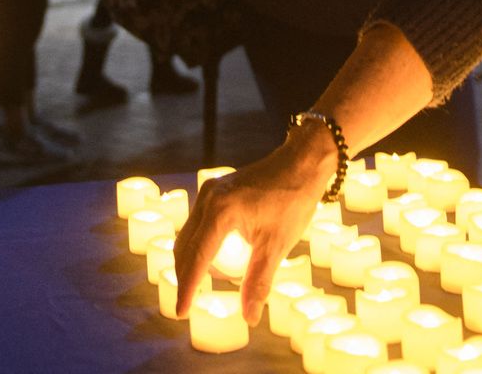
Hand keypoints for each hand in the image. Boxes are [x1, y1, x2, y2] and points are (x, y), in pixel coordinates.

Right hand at [174, 124, 333, 324]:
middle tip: (187, 304)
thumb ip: (259, 282)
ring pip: (188, 235)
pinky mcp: (214, 190)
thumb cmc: (292, 201)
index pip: (196, 259)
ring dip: (191, 261)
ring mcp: (209, 192)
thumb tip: (249, 318)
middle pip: (185, 248)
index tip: (180, 313)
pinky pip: (198, 224)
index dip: (187, 289)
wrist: (301, 163)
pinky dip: (200, 244)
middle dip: (185, 277)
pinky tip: (214, 258)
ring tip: (201, 284)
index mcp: (220, 212)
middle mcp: (207, 199)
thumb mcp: (277, 246)